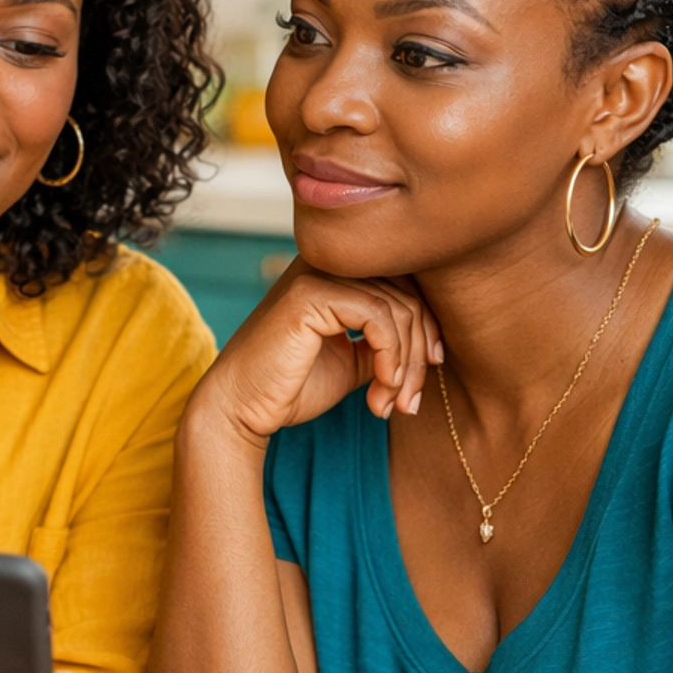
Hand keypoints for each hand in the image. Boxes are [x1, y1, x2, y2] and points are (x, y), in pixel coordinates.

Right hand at [193, 259, 440, 447]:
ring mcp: (316, 273)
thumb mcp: (353, 362)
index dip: (427, 326)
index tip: (431, 368)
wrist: (241, 409)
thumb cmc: (291, 387)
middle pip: (406, 293)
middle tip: (409, 401)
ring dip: (406, 364)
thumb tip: (429, 344)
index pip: (403, 283)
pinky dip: (390, 355)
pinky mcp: (310, 294)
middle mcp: (326, 263)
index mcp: (335, 273)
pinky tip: (382, 386)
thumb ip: (383, 343)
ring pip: (396, 306)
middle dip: (419, 353)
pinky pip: (376, 315)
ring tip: (392, 402)